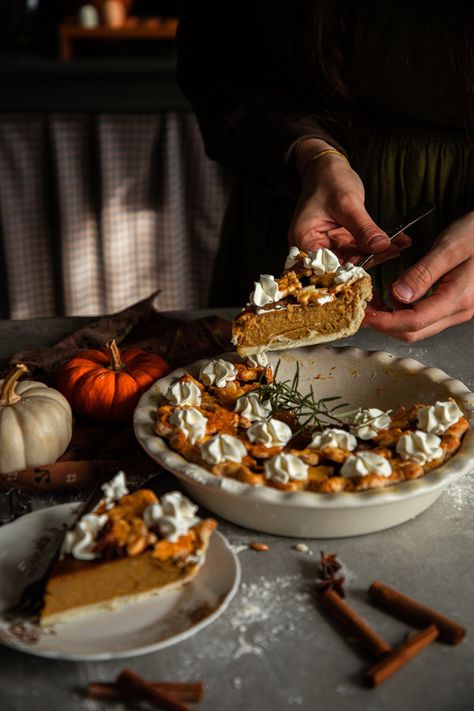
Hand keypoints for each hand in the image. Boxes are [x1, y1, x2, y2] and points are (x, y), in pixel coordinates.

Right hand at [288, 138, 410, 265]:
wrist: (326, 168)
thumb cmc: (329, 180)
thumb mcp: (347, 203)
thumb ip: (363, 228)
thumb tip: (381, 247)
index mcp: (305, 240)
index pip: (329, 264)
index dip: (354, 265)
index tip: (378, 257)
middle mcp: (313, 247)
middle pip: (342, 263)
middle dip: (370, 258)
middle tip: (395, 250)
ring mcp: (327, 245)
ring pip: (354, 257)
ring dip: (377, 252)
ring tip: (399, 244)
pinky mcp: (339, 241)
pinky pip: (358, 248)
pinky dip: (374, 244)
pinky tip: (394, 241)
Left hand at [364, 212, 473, 340]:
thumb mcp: (450, 247)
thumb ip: (423, 273)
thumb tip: (398, 296)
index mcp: (457, 298)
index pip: (413, 322)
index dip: (384, 322)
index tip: (363, 314)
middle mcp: (458, 310)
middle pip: (413, 332)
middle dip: (384, 325)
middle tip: (360, 311)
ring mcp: (457, 310)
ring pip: (418, 328)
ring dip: (391, 320)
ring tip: (371, 303)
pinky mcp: (453, 304)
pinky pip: (424, 318)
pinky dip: (402, 313)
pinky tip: (391, 298)